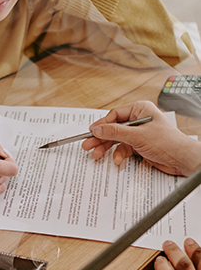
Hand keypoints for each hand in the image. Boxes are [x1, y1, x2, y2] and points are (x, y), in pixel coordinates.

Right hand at [82, 101, 200, 175]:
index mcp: (139, 110)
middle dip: (101, 138)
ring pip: (116, 139)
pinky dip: (119, 154)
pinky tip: (117, 159)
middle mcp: (138, 120)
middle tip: (88, 144)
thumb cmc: (168, 142)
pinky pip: (123, 148)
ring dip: (106, 148)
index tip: (91, 132)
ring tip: (96, 154)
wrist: (182, 160)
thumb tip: (98, 128)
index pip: (114, 115)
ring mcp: (138, 133)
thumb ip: (115, 132)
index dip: (102, 124)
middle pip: (113, 128)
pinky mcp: (138, 145)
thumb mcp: (137, 136)